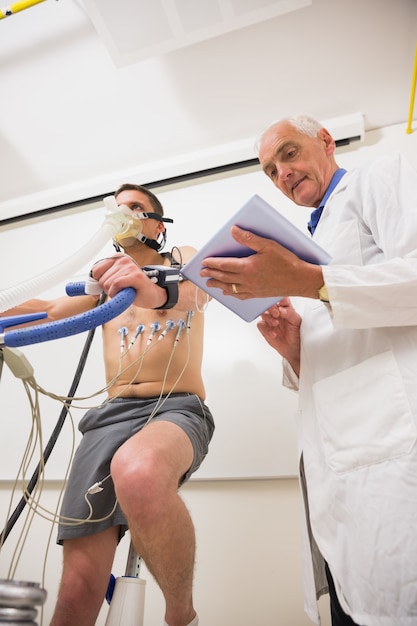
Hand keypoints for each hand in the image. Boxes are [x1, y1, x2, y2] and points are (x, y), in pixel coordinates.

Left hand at [90, 254, 166, 308]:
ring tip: (126, 290)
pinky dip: (117, 292)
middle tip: (120, 290)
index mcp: (116, 258)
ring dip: (115, 292)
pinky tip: (125, 293)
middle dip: (108, 289)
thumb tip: (89, 288)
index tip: (104, 289)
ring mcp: (129, 266)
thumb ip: (102, 280)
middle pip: (101, 279)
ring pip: (108, 283)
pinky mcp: (135, 275)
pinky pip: (116, 284)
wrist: (153, 295)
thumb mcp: (115, 281)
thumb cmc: (134, 289)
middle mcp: (123, 259)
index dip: (97, 284)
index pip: (95, 271)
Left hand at [200, 225, 322, 298]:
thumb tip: (234, 231)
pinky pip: (240, 296)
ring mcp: (252, 289)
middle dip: (212, 275)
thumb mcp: (268, 245)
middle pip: (224, 277)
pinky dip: (232, 294)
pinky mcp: (258, 294)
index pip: (224, 265)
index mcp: (248, 267)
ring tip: (210, 284)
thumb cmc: (287, 262)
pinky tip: (228, 293)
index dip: (213, 264)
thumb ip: (249, 239)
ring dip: (218, 286)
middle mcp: (247, 280)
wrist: (299, 280)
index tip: (204, 262)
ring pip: (230, 288)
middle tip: (202, 274)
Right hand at [257, 298, 300, 373]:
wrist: (293, 347)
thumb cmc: (296, 332)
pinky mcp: (264, 328)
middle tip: (276, 313)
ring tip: (275, 324)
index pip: (281, 299)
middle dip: (272, 308)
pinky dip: (267, 329)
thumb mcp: (297, 322)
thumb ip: (289, 313)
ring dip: (269, 318)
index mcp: (285, 307)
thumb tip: (280, 309)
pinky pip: (261, 326)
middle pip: (270, 305)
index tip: (281, 303)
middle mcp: (276, 312)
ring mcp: (269, 319)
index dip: (280, 299)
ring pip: (264, 314)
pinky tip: (273, 334)